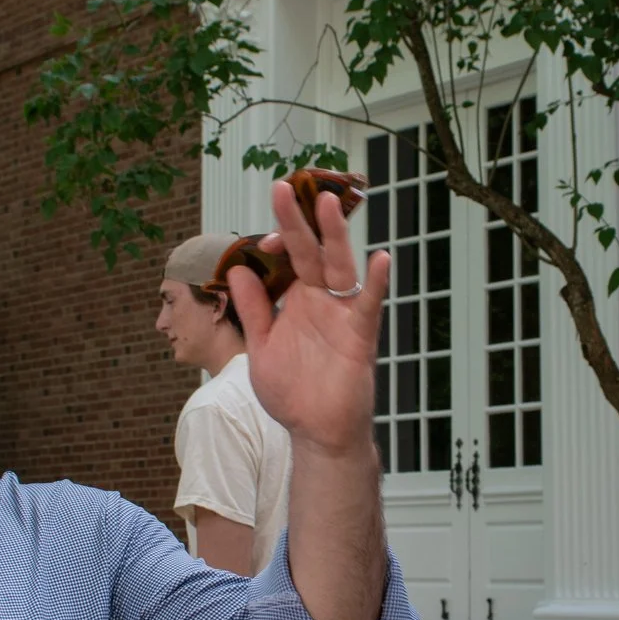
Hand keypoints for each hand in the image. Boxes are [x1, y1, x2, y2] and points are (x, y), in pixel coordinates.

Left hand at [231, 177, 389, 455]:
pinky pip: (369, 304)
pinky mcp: (360, 336)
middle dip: (298, 221)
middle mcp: (322, 300)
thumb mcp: (262, 347)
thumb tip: (237, 270)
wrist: (317, 432)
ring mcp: (342, 315)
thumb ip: (253, 310)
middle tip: (284, 187)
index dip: (276, 241)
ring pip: (340, 266)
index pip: (288, 259)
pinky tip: (381, 258)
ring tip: (326, 203)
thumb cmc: (292, 392)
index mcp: (298, 301)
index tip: (262, 235)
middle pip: (311, 251)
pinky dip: (376, 282)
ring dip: (334, 236)